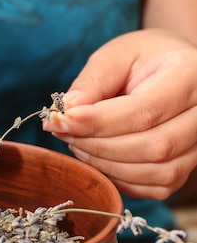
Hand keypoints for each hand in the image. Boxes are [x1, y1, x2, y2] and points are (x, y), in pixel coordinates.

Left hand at [43, 29, 196, 198]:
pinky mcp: (187, 169)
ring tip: (77, 142)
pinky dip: (119, 178)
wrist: (173, 70)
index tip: (60, 120)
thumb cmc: (144, 59)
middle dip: (98, 145)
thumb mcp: (116, 55)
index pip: (145, 111)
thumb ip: (92, 82)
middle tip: (63, 131)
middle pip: (153, 147)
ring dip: (105, 164)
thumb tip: (66, 112)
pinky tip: (98, 156)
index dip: (98, 122)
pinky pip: (154, 187)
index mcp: (191, 75)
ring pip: (155, 172)